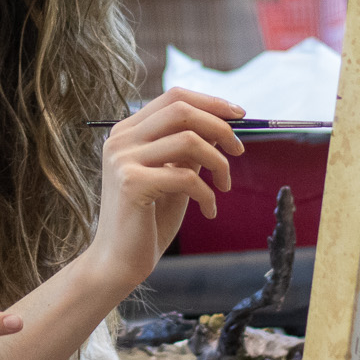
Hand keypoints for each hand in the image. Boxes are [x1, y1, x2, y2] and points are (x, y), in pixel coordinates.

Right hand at [90, 88, 245, 292]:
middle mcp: (121, 139)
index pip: (173, 98)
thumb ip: (189, 150)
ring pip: (188, 141)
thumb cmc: (148, 221)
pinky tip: (210, 210)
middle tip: (239, 150)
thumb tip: (223, 126)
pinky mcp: (131, 183)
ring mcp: (123, 159)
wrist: (119, 262)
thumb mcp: (174, 177)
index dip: (211, 103)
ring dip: (219, 163)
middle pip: (181, 110)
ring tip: (224, 186)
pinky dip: (208, 194)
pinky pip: (186, 177)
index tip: (239, 116)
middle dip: (220, 126)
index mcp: (127, 132)